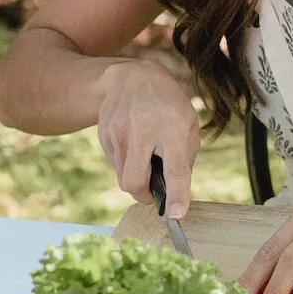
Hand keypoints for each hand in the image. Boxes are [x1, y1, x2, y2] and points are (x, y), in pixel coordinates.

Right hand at [96, 58, 199, 216]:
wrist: (132, 78)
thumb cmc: (168, 106)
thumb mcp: (187, 125)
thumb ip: (183, 160)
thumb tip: (175, 195)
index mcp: (172, 128)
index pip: (174, 168)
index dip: (176, 194)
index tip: (176, 215)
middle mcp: (143, 130)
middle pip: (135, 182)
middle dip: (144, 196)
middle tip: (154, 193)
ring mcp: (119, 133)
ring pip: (123, 178)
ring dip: (136, 179)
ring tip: (145, 157)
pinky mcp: (105, 136)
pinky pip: (116, 166)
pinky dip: (126, 165)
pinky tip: (133, 145)